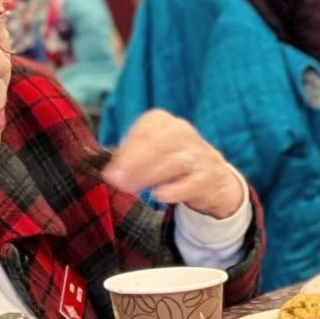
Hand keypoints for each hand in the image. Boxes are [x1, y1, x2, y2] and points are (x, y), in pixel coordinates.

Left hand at [103, 109, 246, 218]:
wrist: (214, 179)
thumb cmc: (172, 165)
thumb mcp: (150, 154)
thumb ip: (128, 158)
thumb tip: (105, 169)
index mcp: (165, 123)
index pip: (147, 129)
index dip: (127, 150)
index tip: (110, 171)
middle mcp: (185, 133)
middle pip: (161, 142)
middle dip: (135, 162)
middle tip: (116, 181)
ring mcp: (200, 154)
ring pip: (176, 161)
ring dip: (150, 175)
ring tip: (131, 189)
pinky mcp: (211, 176)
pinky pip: (193, 181)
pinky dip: (175, 189)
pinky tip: (159, 196)